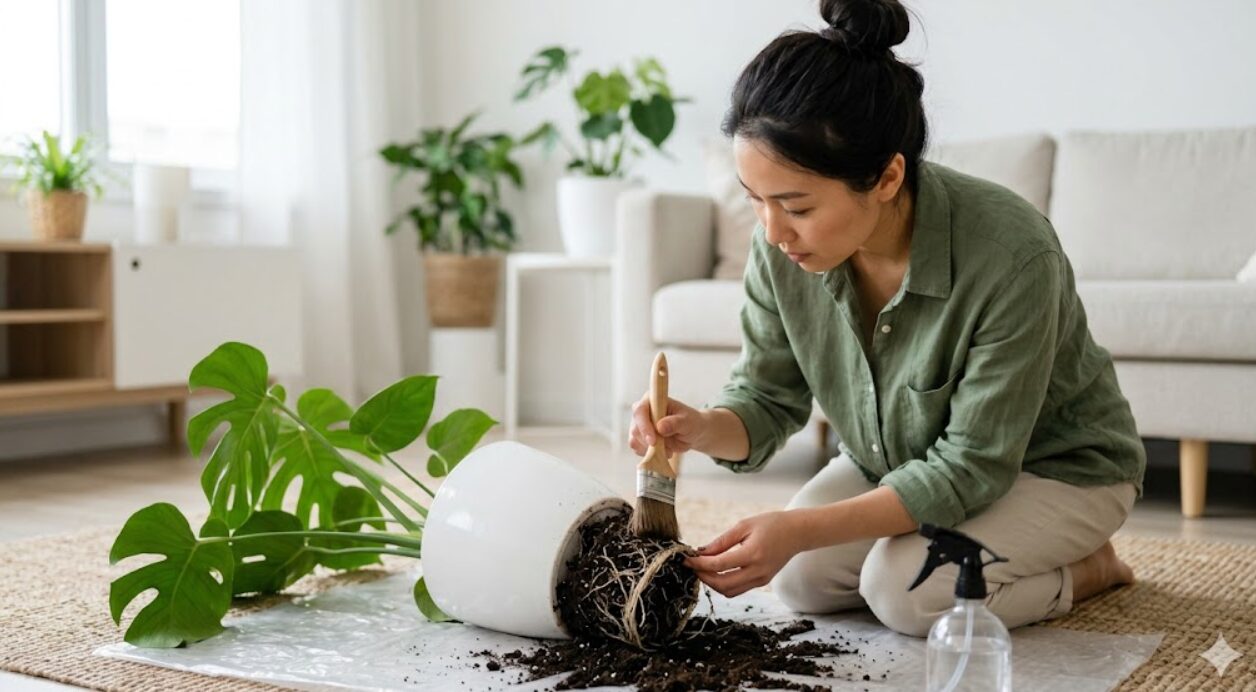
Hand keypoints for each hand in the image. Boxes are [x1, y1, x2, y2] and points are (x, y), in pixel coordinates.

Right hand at [628, 394, 706, 458]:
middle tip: (665, 449)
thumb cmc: (691, 423)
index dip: (644, 426)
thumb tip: (660, 427)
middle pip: (635, 428)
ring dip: (650, 449)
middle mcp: (643, 412)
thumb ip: (675, 423)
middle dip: (648, 442)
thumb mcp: (687, 422)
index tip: (653, 441)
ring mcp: (640, 426)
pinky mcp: (640, 438)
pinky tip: (664, 451)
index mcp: (653, 400)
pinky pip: (638, 449)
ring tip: (669, 449)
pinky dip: (650, 454)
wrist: (692, 434)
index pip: (640, 411)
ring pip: (635, 441)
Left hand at [684, 511, 804, 597]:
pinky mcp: (762, 582)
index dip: (699, 564)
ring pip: (729, 592)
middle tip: (692, 566)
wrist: (798, 533)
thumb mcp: (744, 525)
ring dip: (712, 583)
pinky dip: (724, 584)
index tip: (686, 559)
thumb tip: (701, 552)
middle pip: (722, 584)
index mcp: (753, 554)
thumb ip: (722, 541)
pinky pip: (738, 589)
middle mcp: (758, 571)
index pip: (719, 565)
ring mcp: (761, 579)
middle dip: (703, 577)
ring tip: (702, 569)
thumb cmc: (772, 524)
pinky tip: (716, 572)